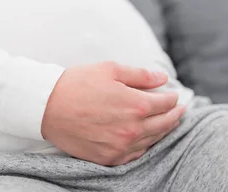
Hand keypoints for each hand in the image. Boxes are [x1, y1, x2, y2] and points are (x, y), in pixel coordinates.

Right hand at [41, 61, 185, 166]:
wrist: (46, 107)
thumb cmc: (77, 83)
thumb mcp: (110, 69)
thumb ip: (140, 75)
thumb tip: (162, 78)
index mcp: (136, 104)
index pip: (166, 103)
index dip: (173, 97)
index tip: (174, 93)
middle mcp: (132, 129)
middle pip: (165, 124)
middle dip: (175, 115)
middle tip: (181, 110)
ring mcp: (121, 146)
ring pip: (153, 140)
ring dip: (163, 130)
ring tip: (168, 123)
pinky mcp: (108, 158)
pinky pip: (136, 154)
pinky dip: (146, 145)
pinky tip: (147, 138)